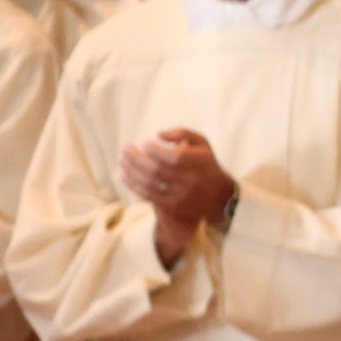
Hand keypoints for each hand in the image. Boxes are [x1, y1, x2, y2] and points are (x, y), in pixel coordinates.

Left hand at [120, 128, 234, 265]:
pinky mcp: (172, 207)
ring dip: (131, 171)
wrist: (218, 197)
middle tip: (125, 149)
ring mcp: (181, 196)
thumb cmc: (205, 164)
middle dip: (136, 158)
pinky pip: (147, 196)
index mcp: (200, 163)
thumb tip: (158, 134)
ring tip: (122, 160)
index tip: (145, 143)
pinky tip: (124, 175)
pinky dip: (132, 185)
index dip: (156, 151)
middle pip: (158, 170)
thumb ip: (182, 133)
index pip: (175, 157)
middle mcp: (192, 181)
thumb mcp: (202, 144)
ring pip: (149, 184)